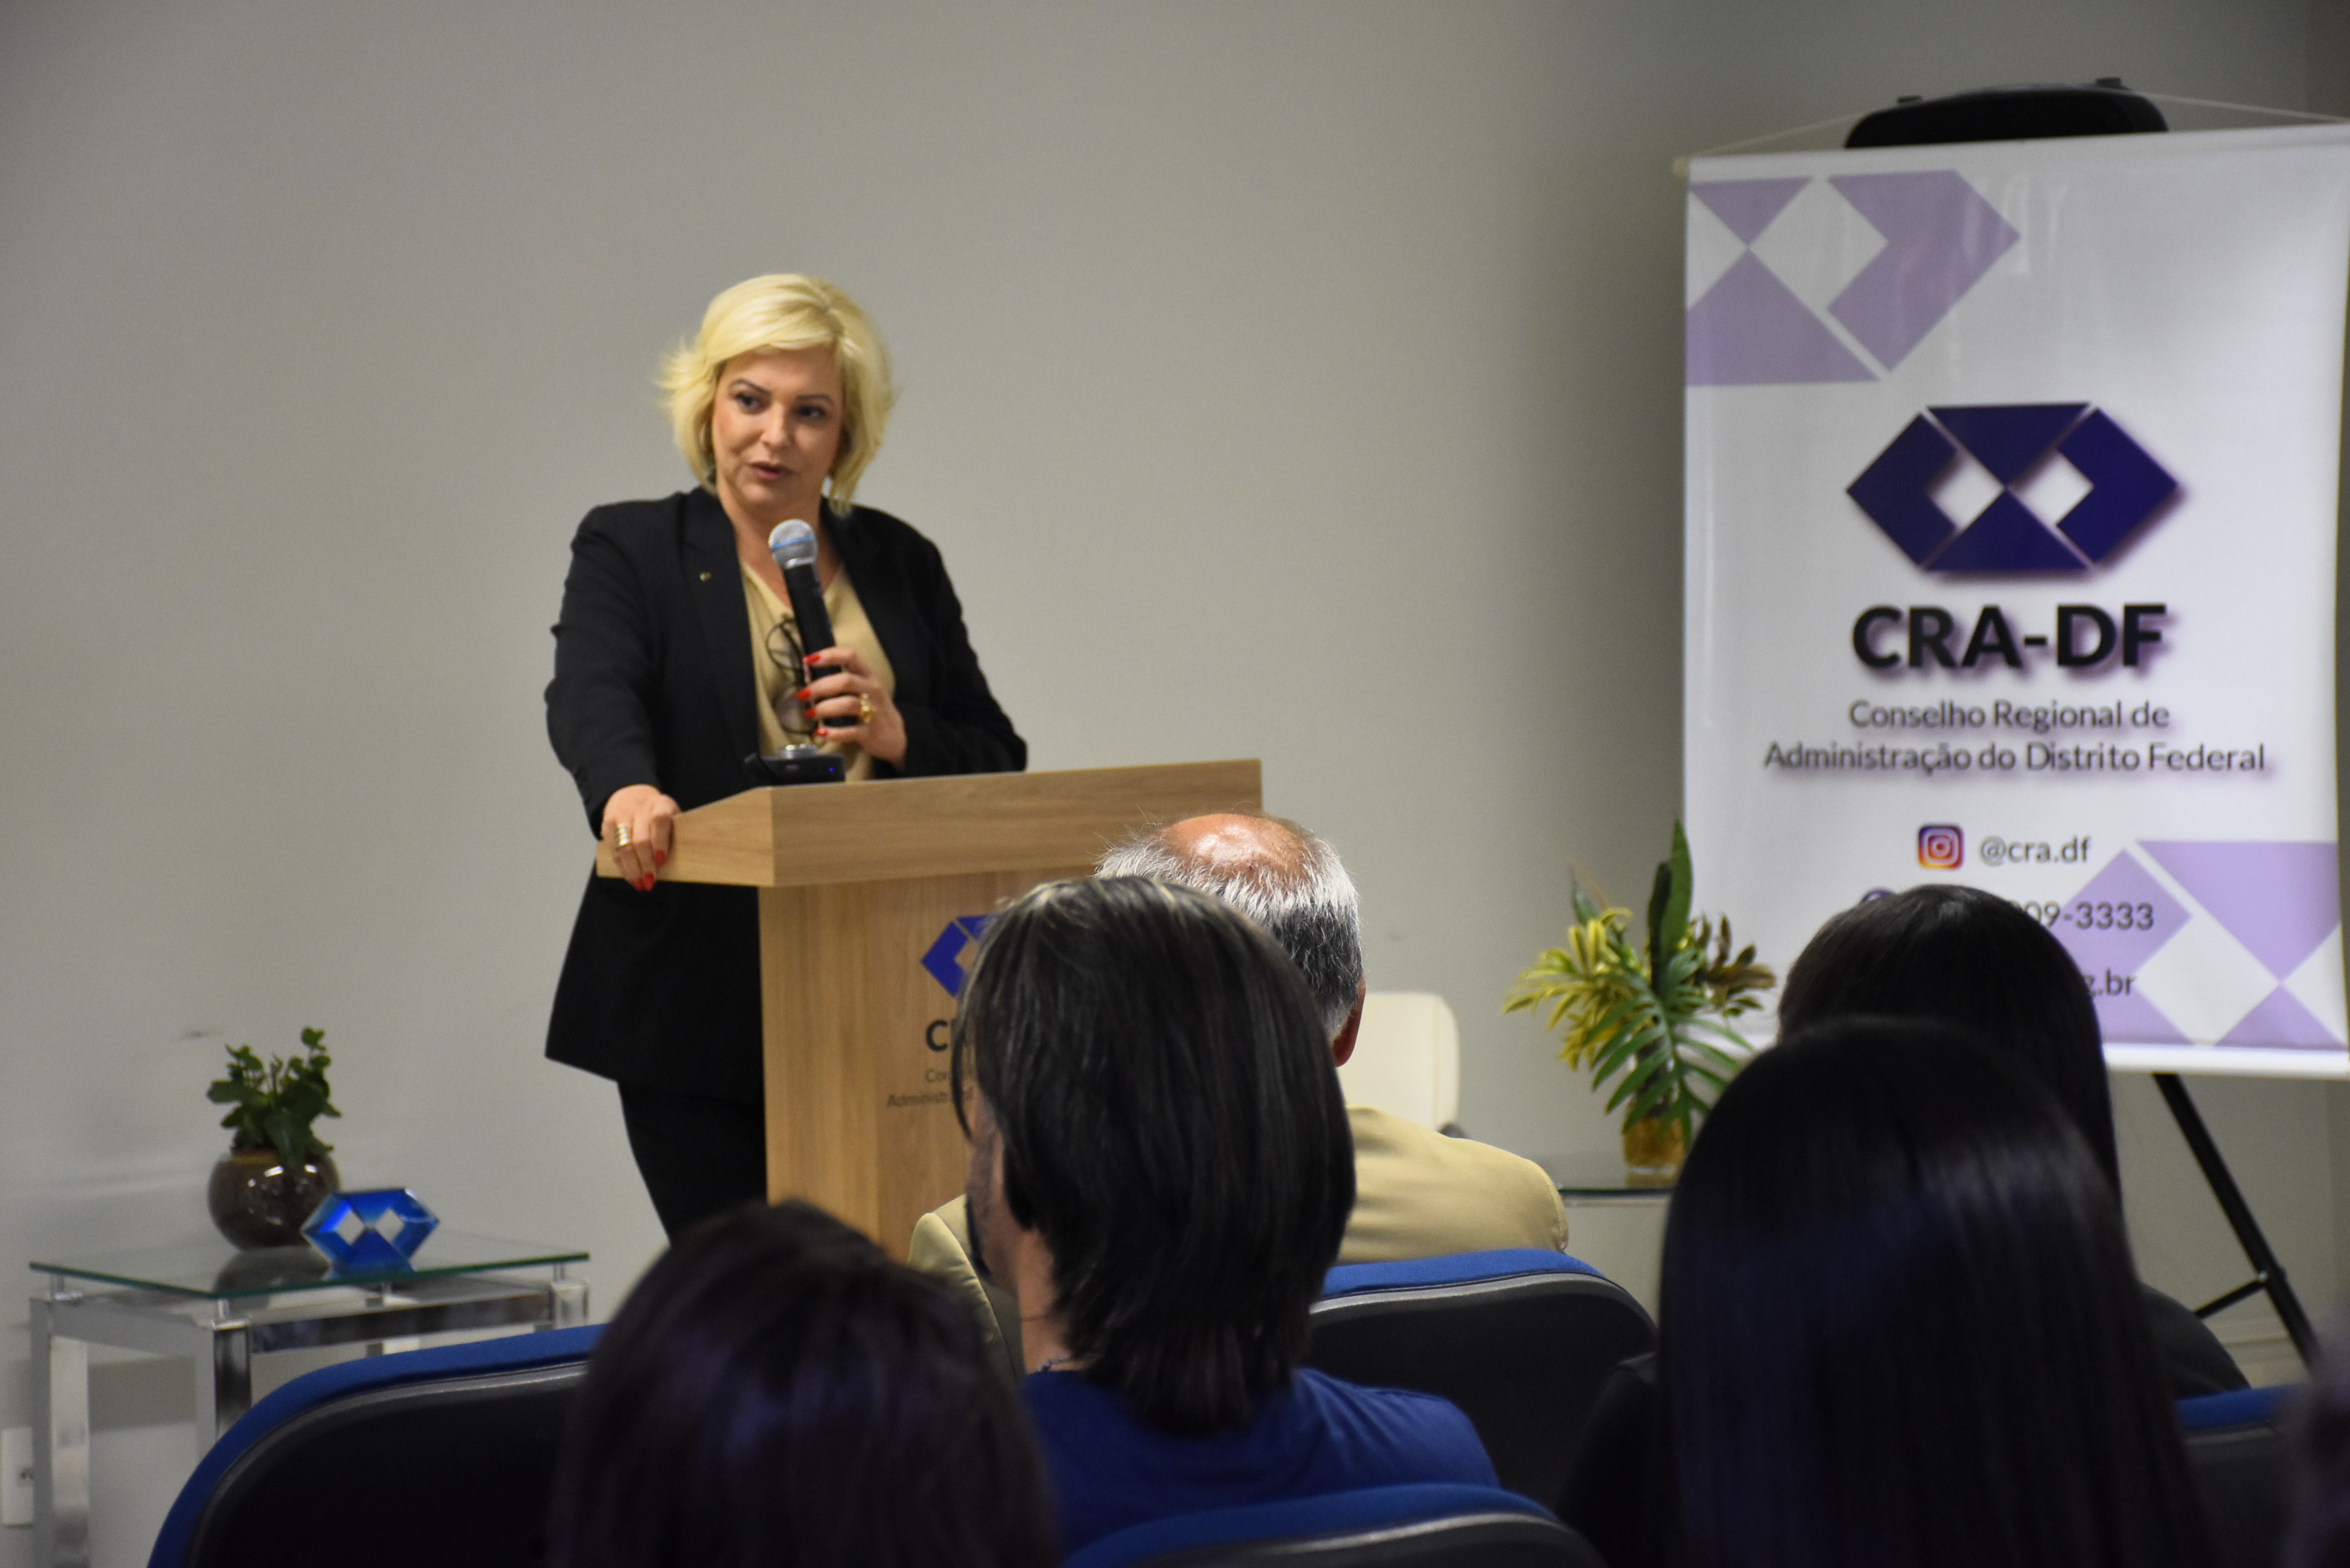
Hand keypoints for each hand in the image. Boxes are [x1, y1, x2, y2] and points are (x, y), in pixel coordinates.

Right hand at [601, 783, 678, 890]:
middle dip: (645, 864)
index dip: (660, 842)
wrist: (632, 795)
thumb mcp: (671, 816)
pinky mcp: (608, 823)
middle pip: (640, 839)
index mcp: (660, 804)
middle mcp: (640, 807)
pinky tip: (629, 876)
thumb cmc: (658, 814)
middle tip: (650, 882)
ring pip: (624, 846)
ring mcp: (622, 814)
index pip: (660, 820)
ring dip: (632, 869)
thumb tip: (679, 866)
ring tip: (639, 884)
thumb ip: (673, 835)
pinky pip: (613, 848)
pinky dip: (621, 866)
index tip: (661, 861)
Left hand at [800, 646, 905, 765]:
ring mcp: (873, 712)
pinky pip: (849, 732)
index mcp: (868, 676)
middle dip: (820, 686)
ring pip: (847, 704)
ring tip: (810, 714)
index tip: (808, 660)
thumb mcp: (865, 689)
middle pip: (845, 681)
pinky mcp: (870, 733)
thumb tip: (809, 679)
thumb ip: (843, 682)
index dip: (829, 655)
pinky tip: (820, 732)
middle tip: (803, 695)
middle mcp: (872, 690)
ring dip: (824, 708)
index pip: (850, 657)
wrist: (897, 737)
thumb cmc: (873, 710)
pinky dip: (832, 733)